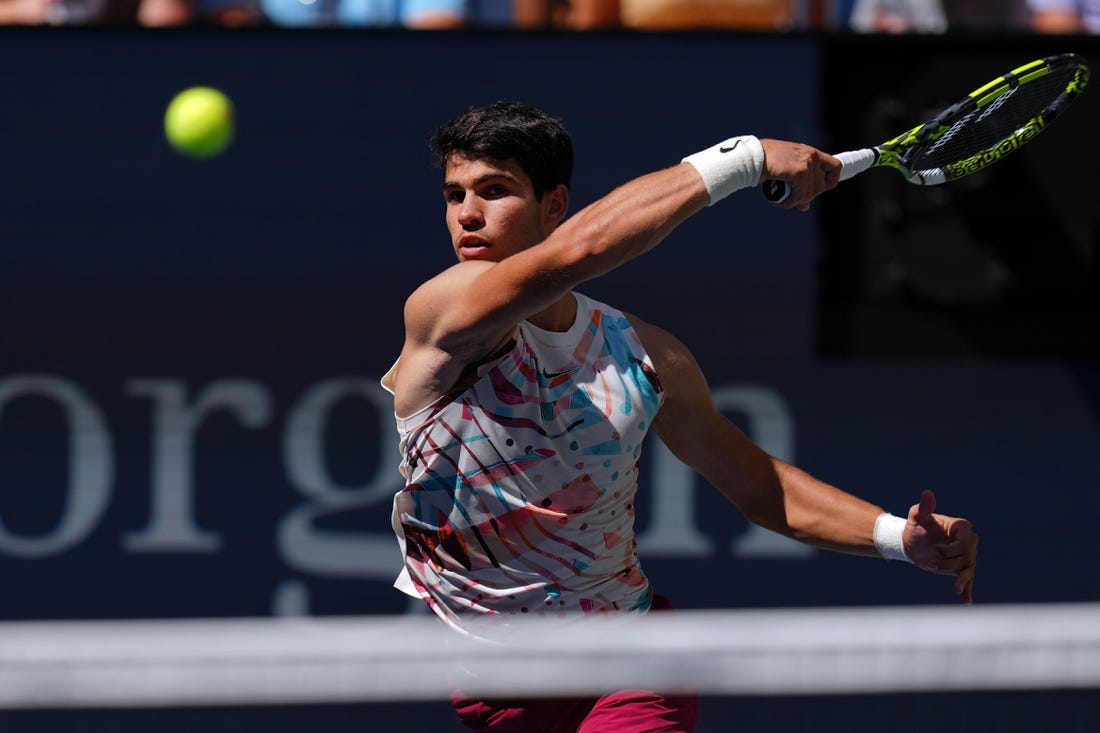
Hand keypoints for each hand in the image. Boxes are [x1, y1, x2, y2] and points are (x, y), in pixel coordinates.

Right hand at [759, 139, 840, 211]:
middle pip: (820, 187)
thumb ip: (798, 185)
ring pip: (810, 194)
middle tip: (792, 198)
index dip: (831, 181)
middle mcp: (812, 156)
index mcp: (810, 152)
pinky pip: (800, 196)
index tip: (823, 189)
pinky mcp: (799, 173)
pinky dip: (788, 202)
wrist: (752, 157)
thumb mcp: (786, 171)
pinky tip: (778, 200)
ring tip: (781, 199)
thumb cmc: (765, 161)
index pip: (835, 166)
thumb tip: (805, 206)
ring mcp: (807, 164)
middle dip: (806, 197)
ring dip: (795, 201)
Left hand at [903, 489, 978, 603]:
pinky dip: (967, 590)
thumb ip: (923, 507)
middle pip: (967, 557)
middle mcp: (968, 541)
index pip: (965, 542)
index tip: (936, 549)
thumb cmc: (915, 527)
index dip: (951, 549)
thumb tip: (928, 493)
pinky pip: (968, 579)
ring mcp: (966, 555)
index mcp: (961, 527)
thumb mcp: (917, 517)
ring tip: (955, 589)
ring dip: (959, 578)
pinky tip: (966, 601)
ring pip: (967, 570)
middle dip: (950, 563)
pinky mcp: (961, 568)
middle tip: (932, 564)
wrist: (911, 542)